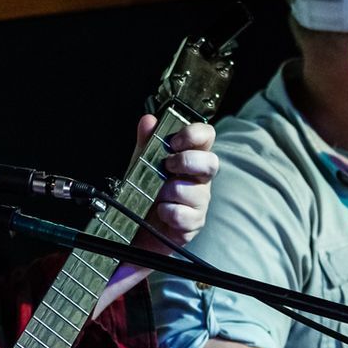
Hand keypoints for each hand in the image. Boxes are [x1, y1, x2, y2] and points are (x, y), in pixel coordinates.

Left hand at [128, 115, 218, 256]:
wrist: (136, 226)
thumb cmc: (145, 191)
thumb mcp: (140, 163)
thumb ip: (146, 142)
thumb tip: (148, 121)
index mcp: (191, 158)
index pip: (206, 136)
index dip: (195, 134)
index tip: (175, 141)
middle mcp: (200, 178)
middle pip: (212, 163)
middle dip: (188, 162)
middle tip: (167, 166)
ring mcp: (199, 201)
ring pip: (197, 192)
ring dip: (172, 191)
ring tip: (158, 195)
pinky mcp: (193, 223)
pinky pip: (186, 216)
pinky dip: (169, 213)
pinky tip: (161, 213)